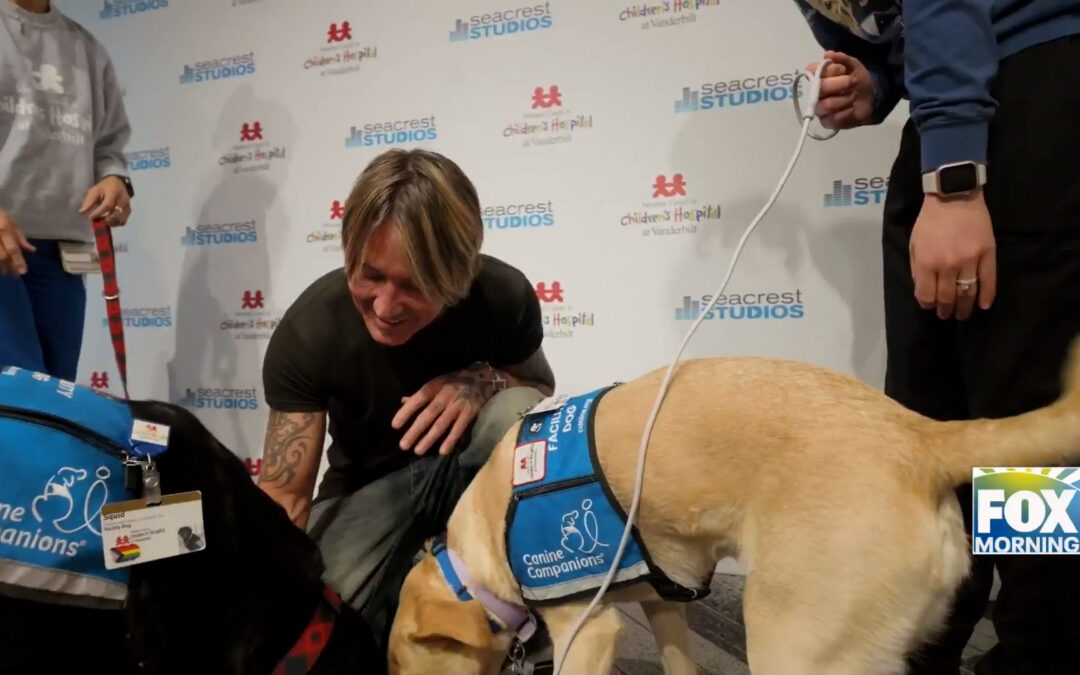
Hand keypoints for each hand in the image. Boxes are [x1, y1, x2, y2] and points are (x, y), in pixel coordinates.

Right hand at [0, 208, 35, 275]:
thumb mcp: (11, 222)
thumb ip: (20, 237)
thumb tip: (32, 250)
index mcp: (5, 229)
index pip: (13, 248)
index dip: (18, 261)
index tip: (23, 272)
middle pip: (2, 255)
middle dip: (9, 266)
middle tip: (15, 274)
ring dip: (0, 267)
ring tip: (6, 272)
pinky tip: (0, 268)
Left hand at [79, 175, 130, 226]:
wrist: (118, 183)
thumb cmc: (105, 187)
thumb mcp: (95, 190)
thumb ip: (89, 201)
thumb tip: (82, 212)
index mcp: (114, 192)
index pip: (108, 205)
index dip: (99, 213)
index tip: (91, 218)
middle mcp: (123, 200)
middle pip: (116, 214)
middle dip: (105, 221)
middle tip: (96, 221)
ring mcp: (127, 206)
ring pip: (120, 220)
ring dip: (110, 223)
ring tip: (102, 221)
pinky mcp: (129, 211)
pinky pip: (123, 221)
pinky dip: (115, 223)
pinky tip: (109, 221)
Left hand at [392, 364, 496, 456]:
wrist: (482, 377)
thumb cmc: (454, 382)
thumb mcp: (437, 383)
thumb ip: (421, 394)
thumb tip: (403, 401)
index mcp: (435, 386)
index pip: (418, 399)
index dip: (406, 411)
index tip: (395, 426)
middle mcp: (445, 395)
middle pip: (428, 414)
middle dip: (415, 430)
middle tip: (403, 445)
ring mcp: (458, 404)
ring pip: (442, 424)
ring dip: (429, 438)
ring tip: (418, 451)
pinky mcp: (470, 412)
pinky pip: (459, 428)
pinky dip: (451, 440)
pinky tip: (442, 451)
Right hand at [805, 50, 876, 128]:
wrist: (871, 97)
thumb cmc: (858, 79)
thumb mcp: (854, 66)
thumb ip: (842, 59)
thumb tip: (828, 54)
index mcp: (818, 77)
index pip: (814, 71)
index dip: (830, 70)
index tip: (843, 69)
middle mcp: (815, 93)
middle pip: (820, 88)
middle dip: (840, 84)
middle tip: (853, 82)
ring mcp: (819, 109)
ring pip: (827, 105)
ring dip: (845, 99)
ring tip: (854, 96)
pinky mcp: (826, 122)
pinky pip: (835, 118)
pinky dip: (848, 112)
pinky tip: (853, 108)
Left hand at [909, 191, 995, 320]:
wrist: (954, 196)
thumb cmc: (930, 220)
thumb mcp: (913, 244)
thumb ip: (916, 269)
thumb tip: (923, 290)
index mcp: (926, 263)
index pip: (926, 295)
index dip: (927, 304)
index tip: (930, 305)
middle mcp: (947, 265)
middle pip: (947, 298)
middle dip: (945, 311)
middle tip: (946, 315)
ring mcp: (969, 260)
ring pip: (967, 294)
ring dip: (965, 308)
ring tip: (962, 314)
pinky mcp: (987, 254)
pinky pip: (989, 280)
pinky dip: (987, 296)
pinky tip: (983, 305)